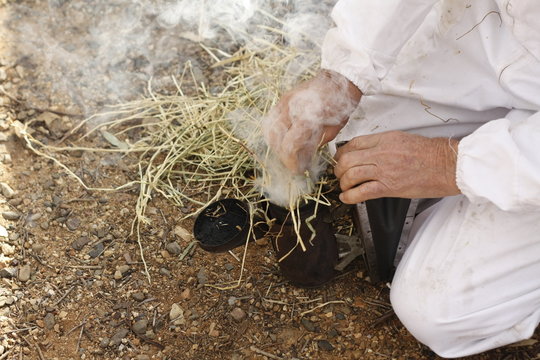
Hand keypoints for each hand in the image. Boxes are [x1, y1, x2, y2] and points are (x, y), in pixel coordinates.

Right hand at [263, 70, 360, 172]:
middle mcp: (293, 109)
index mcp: (308, 117)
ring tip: (287, 152)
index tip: (298, 170)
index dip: (292, 162)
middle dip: (284, 156)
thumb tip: (303, 158)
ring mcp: (285, 102)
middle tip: (293, 163)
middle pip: (278, 140)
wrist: (340, 79)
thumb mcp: (333, 130)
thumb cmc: (341, 105)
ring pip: (270, 130)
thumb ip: (315, 144)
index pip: (290, 146)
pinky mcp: (283, 98)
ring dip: (276, 145)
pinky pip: (271, 119)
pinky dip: (274, 132)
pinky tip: (282, 139)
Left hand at [334, 131, 460, 203]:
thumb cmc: (431, 153)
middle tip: (339, 175)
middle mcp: (381, 153)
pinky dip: (349, 196)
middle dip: (338, 169)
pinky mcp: (389, 187)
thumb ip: (383, 144)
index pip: (353, 143)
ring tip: (344, 187)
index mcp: (385, 139)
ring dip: (343, 183)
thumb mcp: (403, 139)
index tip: (340, 159)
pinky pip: (361, 192)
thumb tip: (367, 152)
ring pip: (350, 175)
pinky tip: (346, 198)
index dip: (342, 153)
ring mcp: (384, 170)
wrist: (448, 165)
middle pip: (347, 159)